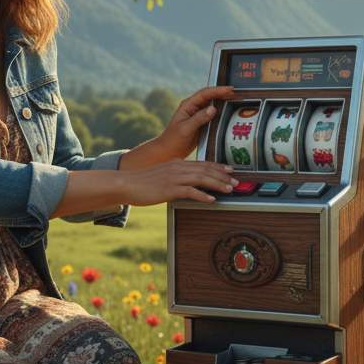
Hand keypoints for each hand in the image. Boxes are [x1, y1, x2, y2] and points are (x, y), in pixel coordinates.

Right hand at [119, 159, 238, 205]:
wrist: (126, 183)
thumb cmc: (143, 182)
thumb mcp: (163, 174)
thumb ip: (176, 176)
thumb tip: (188, 183)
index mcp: (177, 163)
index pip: (202, 163)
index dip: (218, 167)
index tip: (230, 170)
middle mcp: (178, 167)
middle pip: (206, 170)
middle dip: (223, 176)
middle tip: (236, 181)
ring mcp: (174, 178)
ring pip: (201, 178)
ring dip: (217, 184)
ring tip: (229, 189)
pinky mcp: (169, 189)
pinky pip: (189, 191)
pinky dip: (202, 195)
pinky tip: (211, 199)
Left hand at [152, 85, 237, 161]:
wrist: (167, 152)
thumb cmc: (173, 140)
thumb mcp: (186, 129)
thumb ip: (199, 118)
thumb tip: (213, 108)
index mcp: (187, 105)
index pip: (204, 94)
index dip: (218, 90)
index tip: (230, 89)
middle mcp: (193, 108)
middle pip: (210, 97)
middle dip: (223, 93)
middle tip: (237, 93)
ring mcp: (197, 116)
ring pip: (212, 105)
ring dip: (223, 102)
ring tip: (236, 101)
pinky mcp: (201, 124)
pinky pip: (213, 116)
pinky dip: (221, 113)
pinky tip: (229, 114)